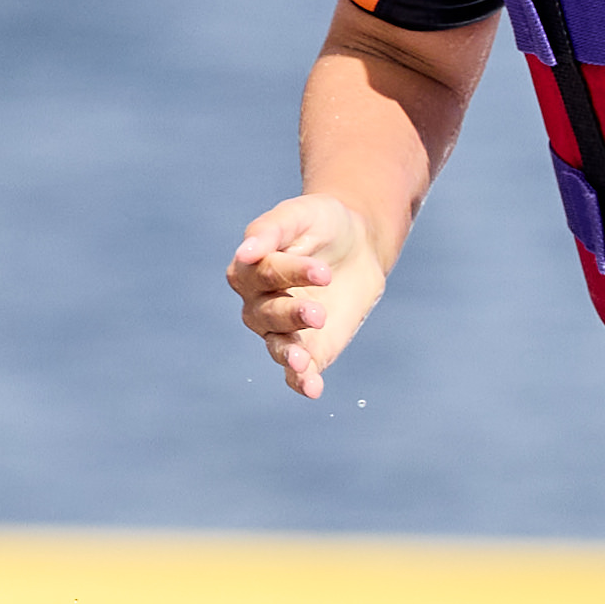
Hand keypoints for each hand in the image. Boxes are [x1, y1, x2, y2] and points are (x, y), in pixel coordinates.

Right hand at [224, 195, 391, 396]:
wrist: (359, 244)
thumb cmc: (323, 223)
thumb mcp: (301, 214)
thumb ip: (271, 230)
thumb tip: (245, 253)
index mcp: (250, 269)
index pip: (263, 275)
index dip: (291, 274)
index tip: (322, 272)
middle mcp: (259, 304)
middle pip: (267, 313)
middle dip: (292, 314)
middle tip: (318, 313)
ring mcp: (282, 330)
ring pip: (277, 345)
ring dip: (288, 355)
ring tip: (302, 361)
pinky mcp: (309, 350)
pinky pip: (298, 371)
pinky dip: (301, 381)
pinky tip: (312, 388)